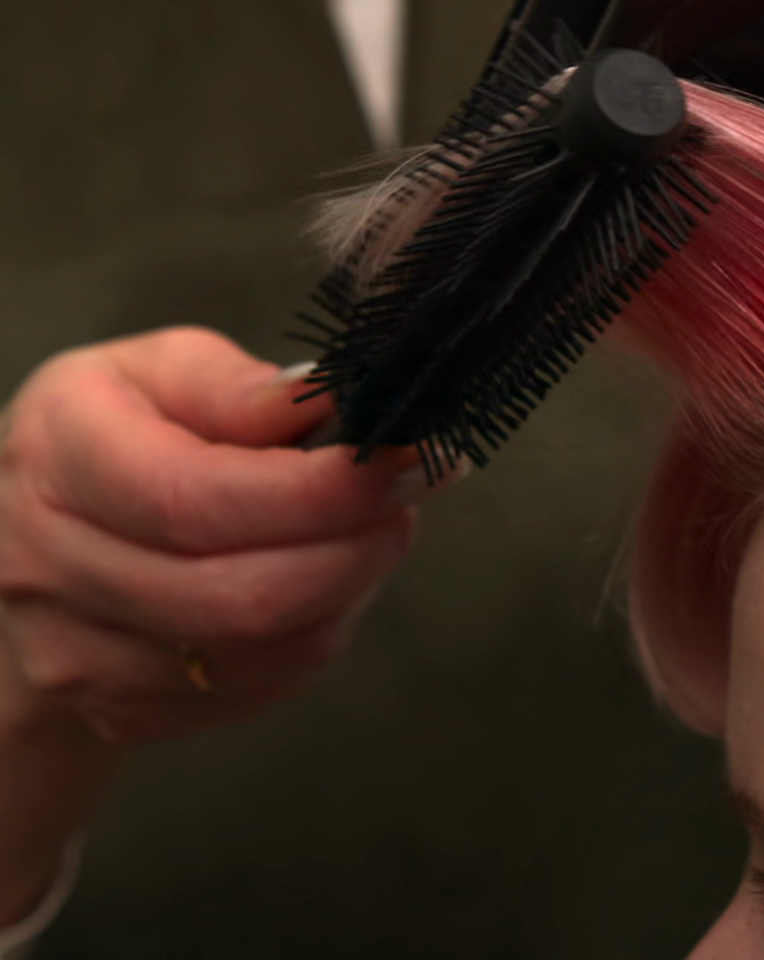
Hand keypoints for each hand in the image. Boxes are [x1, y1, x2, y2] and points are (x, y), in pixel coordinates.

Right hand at [0, 327, 423, 744]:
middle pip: (240, 597)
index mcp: (57, 459)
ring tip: (362, 535)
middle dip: (355, 550)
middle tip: (404, 501)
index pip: (197, 500)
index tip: (407, 461)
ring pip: (260, 654)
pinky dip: (313, 637)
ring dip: (345, 594)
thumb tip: (331, 404)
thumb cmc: (116, 433)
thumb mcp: (160, 371)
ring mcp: (74, 654)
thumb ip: (240, 388)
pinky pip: (255, 690)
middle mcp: (45, 566)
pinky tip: (318, 586)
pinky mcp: (118, 711)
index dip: (321, 493)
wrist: (25, 534)